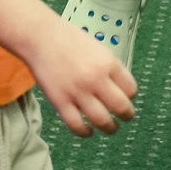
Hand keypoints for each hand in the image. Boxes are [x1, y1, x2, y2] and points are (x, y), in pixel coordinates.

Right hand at [20, 16, 138, 135]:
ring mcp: (78, 91)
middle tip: (126, 117)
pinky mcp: (60, 101)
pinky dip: (85, 132)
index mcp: (108, 63)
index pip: (131, 89)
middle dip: (127, 115)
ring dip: (110, 128)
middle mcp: (96, 79)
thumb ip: (108, 68)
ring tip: (110, 128)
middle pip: (121, 107)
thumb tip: (119, 88)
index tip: (127, 98)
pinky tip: (87, 131)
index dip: (131, 96)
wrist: (40, 36)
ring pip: (102, 120)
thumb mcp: (97, 48)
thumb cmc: (67, 39)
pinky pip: (76, 125)